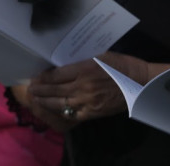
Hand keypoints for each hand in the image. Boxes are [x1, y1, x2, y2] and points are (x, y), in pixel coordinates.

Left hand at [27, 51, 148, 127]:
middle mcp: (83, 86)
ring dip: (46, 102)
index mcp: (85, 69)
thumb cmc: (122, 64)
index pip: (57, 75)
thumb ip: (82, 62)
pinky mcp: (92, 112)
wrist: (139, 82)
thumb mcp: (101, 56)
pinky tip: (55, 109)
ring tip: (36, 99)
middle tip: (30, 88)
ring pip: (59, 103)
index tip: (36, 77)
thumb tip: (64, 65)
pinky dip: (61, 111)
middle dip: (40, 90)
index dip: (44, 77)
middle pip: (54, 90)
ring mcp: (86, 101)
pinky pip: (72, 114)